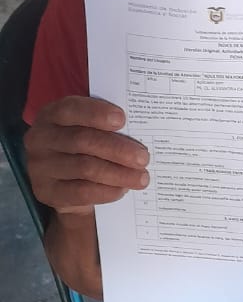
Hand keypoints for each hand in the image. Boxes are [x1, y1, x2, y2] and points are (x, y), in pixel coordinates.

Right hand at [25, 96, 149, 215]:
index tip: (122, 119)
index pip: (71, 109)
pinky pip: (81, 192)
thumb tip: (138, 130)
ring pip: (85, 168)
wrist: (62, 182)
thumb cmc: (82, 147)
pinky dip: (106, 191)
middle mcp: (40, 138)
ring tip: (141, 178)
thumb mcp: (86, 129)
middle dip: (118, 149)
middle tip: (143, 158)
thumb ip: (104, 126)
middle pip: (82, 141)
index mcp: (51, 115)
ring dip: (118, 173)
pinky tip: (123, 189)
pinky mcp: (47, 192)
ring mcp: (40, 166)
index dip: (97, 113)